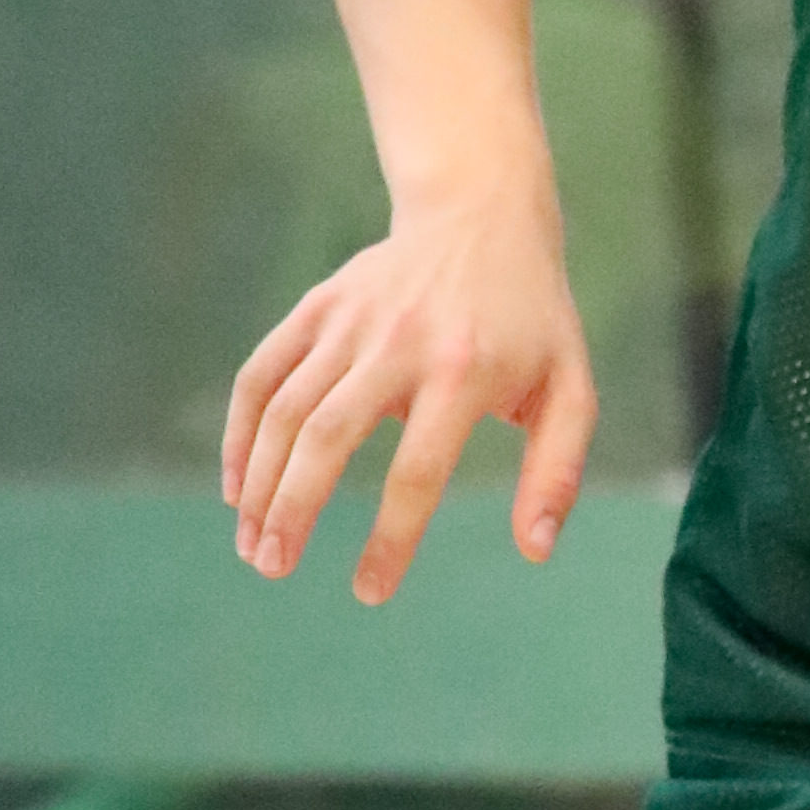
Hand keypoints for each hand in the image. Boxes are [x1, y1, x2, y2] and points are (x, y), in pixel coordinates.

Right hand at [221, 189, 597, 600]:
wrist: (483, 216)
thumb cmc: (531, 323)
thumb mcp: (571, 389)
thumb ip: (557, 471)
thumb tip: (535, 551)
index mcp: (465, 372)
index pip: (416, 471)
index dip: (389, 539)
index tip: (368, 593)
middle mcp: (399, 344)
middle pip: (327, 437)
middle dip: (293, 511)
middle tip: (273, 569)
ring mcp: (350, 322)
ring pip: (284, 409)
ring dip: (259, 482)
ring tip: (252, 547)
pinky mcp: (318, 308)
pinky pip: (263, 373)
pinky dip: (241, 431)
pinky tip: (238, 488)